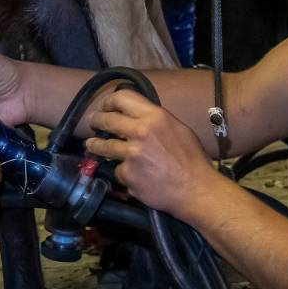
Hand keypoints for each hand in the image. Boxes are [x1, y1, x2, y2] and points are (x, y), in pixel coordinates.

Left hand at [85, 90, 219, 216]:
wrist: (196, 190)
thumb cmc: (192, 159)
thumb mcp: (179, 129)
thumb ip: (156, 120)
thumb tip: (138, 116)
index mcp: (155, 116)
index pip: (123, 98)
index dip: (109, 101)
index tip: (105, 106)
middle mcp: (140, 132)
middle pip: (107, 120)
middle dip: (96, 120)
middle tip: (93, 122)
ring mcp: (132, 154)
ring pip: (103, 146)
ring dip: (95, 145)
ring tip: (91, 145)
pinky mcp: (127, 174)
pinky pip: (117, 170)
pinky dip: (122, 172)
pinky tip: (130, 175)